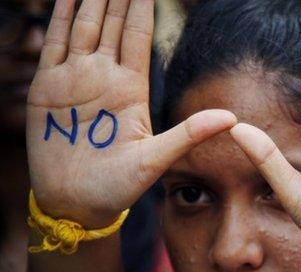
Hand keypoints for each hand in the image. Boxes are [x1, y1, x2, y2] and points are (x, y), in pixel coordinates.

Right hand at [27, 0, 235, 227]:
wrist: (77, 204)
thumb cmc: (118, 186)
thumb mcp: (157, 159)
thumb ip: (189, 134)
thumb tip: (232, 119)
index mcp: (131, 88)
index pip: (137, 37)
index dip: (141, 8)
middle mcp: (104, 77)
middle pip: (111, 24)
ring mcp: (76, 80)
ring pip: (84, 27)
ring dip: (90, 0)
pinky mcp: (48, 88)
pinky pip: (55, 45)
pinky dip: (59, 18)